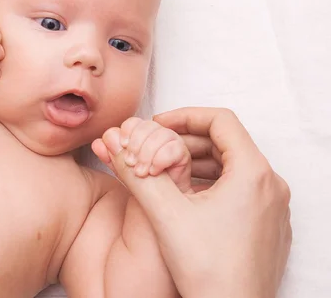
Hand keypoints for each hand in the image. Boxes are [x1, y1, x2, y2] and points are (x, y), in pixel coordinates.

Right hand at [93, 108, 291, 297]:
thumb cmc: (208, 271)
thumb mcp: (165, 214)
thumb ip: (137, 173)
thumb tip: (113, 143)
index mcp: (253, 174)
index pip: (221, 120)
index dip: (185, 116)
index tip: (159, 124)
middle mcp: (271, 187)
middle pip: (226, 143)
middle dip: (186, 141)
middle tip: (156, 148)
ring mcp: (273, 208)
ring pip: (232, 167)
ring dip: (196, 163)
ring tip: (165, 172)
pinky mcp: (268, 226)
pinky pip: (240, 189)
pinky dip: (211, 183)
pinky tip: (185, 198)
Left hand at [94, 117, 191, 192]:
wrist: (157, 215)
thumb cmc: (140, 193)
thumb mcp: (121, 173)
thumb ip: (110, 157)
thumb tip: (98, 142)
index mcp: (141, 138)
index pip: (133, 123)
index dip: (126, 132)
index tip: (122, 147)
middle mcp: (158, 139)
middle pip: (148, 125)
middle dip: (137, 143)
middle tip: (131, 164)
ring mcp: (173, 147)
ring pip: (162, 133)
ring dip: (148, 152)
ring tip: (141, 173)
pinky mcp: (184, 158)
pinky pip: (176, 147)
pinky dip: (162, 158)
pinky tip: (154, 172)